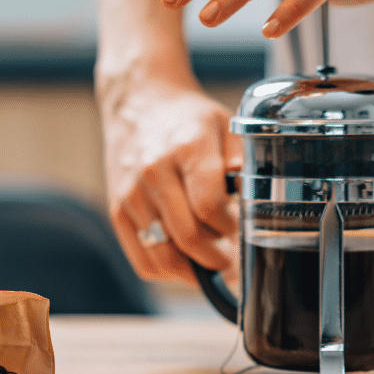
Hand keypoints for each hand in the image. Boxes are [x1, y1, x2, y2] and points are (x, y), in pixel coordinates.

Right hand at [99, 74, 242, 286]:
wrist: (140, 103)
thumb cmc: (190, 118)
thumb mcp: (226, 125)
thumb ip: (242, 162)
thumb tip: (255, 198)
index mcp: (187, 148)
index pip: (210, 206)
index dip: (232, 227)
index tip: (243, 229)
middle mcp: (154, 172)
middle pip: (188, 236)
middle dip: (218, 255)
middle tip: (234, 257)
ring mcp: (131, 194)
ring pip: (164, 255)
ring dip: (194, 268)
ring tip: (213, 261)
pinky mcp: (117, 211)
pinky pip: (143, 260)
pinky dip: (168, 270)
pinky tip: (188, 263)